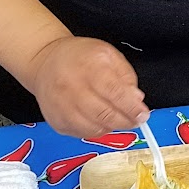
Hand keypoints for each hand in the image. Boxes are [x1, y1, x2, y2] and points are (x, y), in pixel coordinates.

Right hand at [29, 36, 149, 138]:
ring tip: (118, 118)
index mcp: (89, 68)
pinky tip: (100, 120)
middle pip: (105, 114)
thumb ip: (126, 76)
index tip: (143, 114)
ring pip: (94, 128)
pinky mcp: (56, 121)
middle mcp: (72, 88)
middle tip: (136, 120)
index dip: (132, 107)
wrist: (45, 62)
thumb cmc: (80, 57)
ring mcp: (62, 107)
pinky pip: (82, 133)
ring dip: (112, 126)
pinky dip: (96, 130)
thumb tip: (136, 99)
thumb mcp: (108, 55)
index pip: (114, 93)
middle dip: (126, 121)